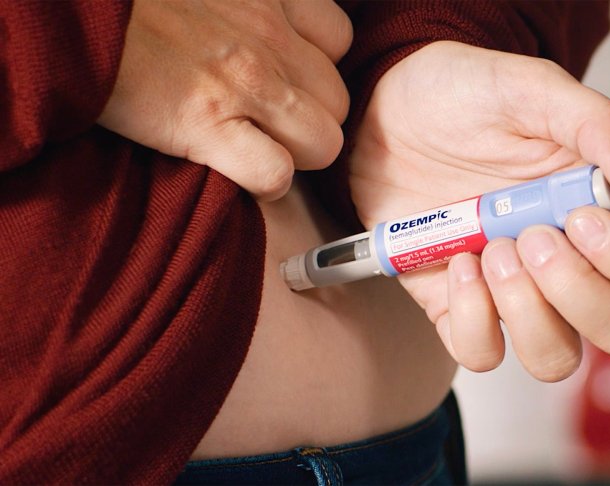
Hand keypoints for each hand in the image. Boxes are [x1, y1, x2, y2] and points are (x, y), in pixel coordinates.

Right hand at [98, 0, 351, 199]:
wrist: (71, 12)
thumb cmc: (134, 3)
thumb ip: (249, 4)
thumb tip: (264, 27)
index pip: (338, 41)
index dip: (315, 69)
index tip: (286, 79)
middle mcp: (269, 37)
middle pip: (337, 101)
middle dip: (310, 119)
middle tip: (268, 123)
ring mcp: (245, 83)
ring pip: (323, 143)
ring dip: (296, 155)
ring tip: (258, 149)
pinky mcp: (207, 125)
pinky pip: (276, 175)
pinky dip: (263, 183)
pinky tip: (236, 170)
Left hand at [349, 41, 609, 380]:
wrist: (389, 109)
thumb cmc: (468, 95)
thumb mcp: (531, 88)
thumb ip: (592, 120)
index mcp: (604, 214)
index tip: (581, 217)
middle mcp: (570, 264)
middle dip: (580, 295)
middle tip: (531, 238)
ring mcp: (516, 293)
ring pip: (556, 357)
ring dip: (528, 313)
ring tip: (491, 250)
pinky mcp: (460, 308)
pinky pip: (481, 354)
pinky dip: (471, 321)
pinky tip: (458, 263)